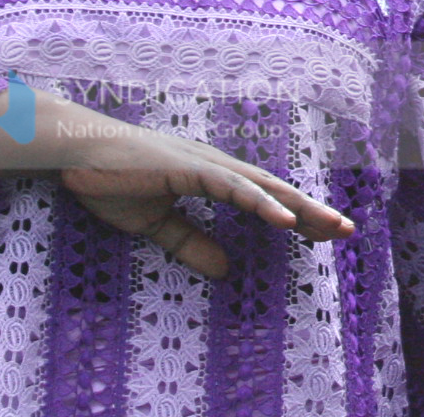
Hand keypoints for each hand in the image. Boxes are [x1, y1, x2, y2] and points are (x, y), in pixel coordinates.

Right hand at [0, 90, 351, 279]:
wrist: (74, 154)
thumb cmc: (109, 182)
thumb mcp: (155, 225)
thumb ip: (190, 244)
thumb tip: (226, 270)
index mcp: (213, 179)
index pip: (265, 201)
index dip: (297, 216)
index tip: (327, 235)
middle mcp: (219, 168)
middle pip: (277, 192)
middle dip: (313, 211)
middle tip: (349, 230)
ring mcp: (207, 164)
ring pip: (265, 188)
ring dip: (300, 208)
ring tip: (332, 226)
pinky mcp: (191, 167)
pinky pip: (233, 188)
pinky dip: (261, 202)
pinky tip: (285, 219)